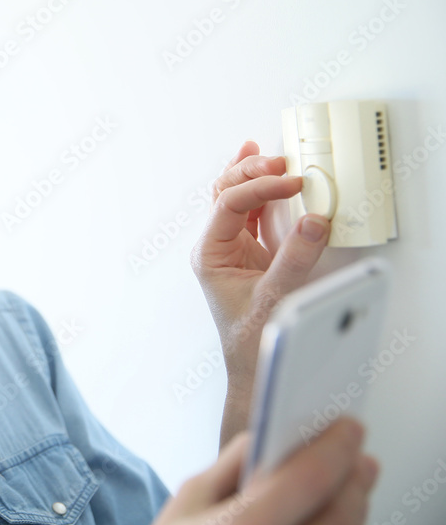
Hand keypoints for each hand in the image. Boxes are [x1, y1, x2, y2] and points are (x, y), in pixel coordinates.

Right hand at [144, 418, 378, 524]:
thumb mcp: (187, 501)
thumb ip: (230, 464)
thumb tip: (270, 436)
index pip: (304, 483)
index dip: (333, 449)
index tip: (348, 427)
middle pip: (337, 520)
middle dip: (353, 482)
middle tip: (360, 457)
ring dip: (355, 513)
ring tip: (353, 487)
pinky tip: (337, 524)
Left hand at [190, 141, 330, 443]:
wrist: (254, 368)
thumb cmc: (252, 340)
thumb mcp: (274, 298)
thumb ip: (294, 259)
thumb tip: (315, 222)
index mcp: (210, 253)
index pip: (228, 204)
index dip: (259, 188)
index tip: (292, 183)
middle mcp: (218, 246)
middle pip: (225, 193)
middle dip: (251, 172)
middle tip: (281, 162)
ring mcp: (234, 248)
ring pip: (237, 198)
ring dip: (254, 175)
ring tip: (271, 156)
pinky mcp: (254, 253)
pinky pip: (253, 212)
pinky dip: (261, 191)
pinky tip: (266, 171)